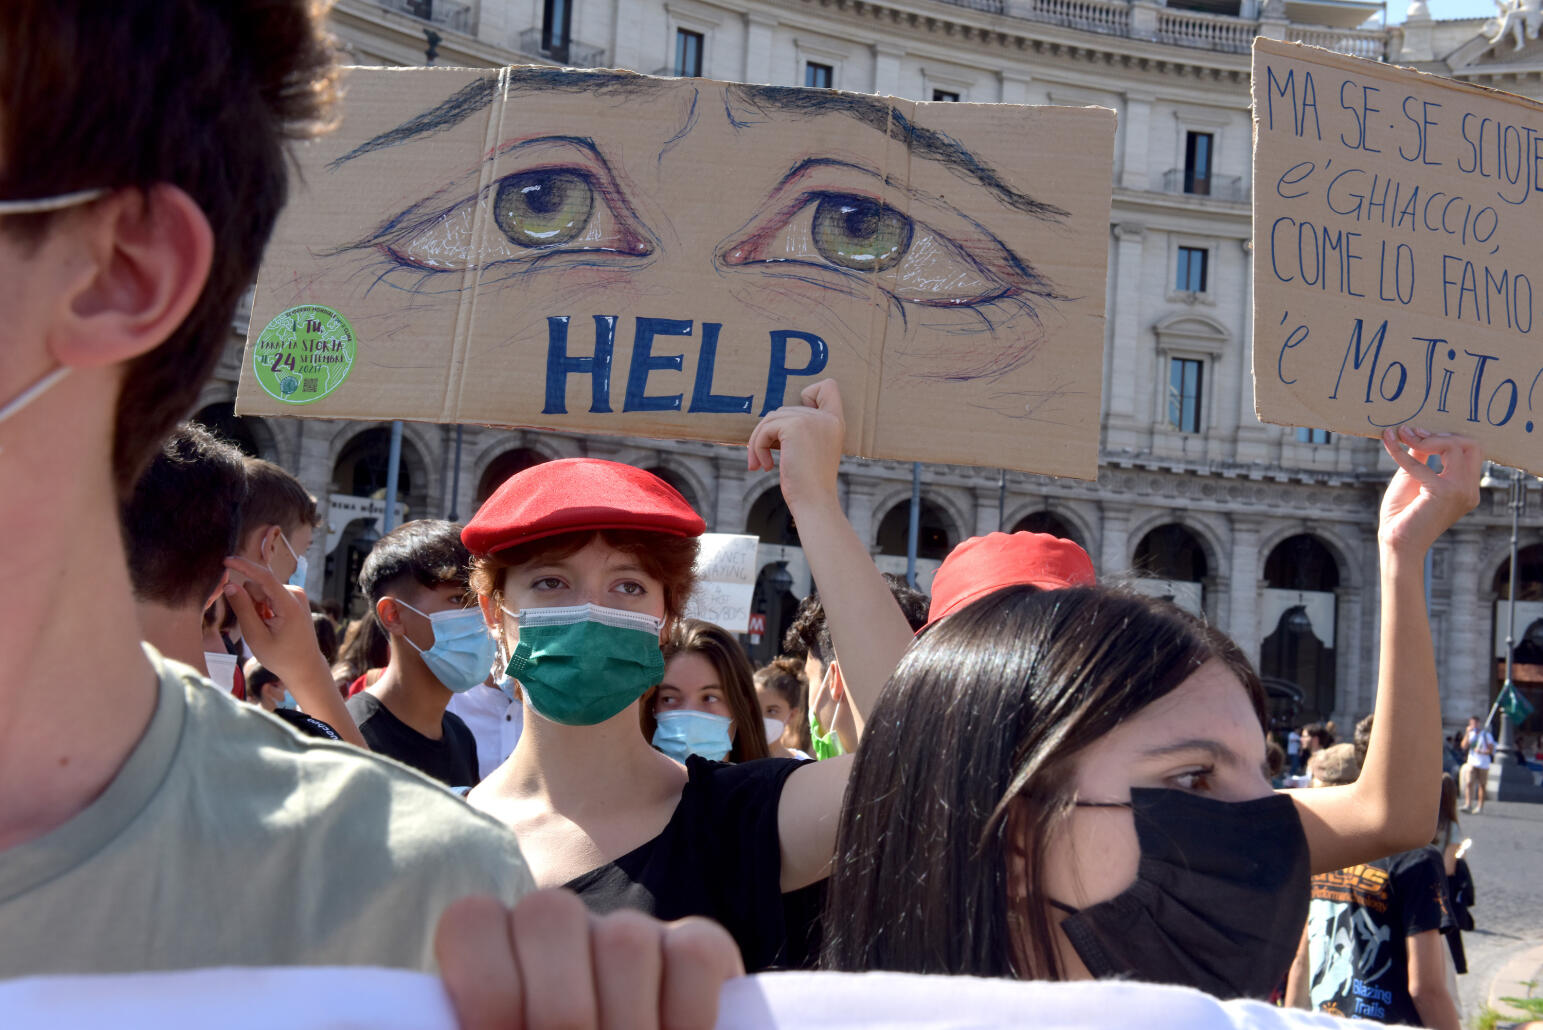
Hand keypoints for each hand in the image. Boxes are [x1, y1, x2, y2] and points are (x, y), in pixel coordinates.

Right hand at [222, 555, 327, 686]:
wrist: (305, 666)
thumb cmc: (281, 656)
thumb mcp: (256, 636)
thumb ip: (243, 609)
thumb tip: (230, 585)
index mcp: (290, 603)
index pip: (264, 577)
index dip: (244, 566)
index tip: (226, 560)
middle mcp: (295, 594)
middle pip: (258, 586)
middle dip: (249, 602)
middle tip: (257, 626)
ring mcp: (296, 595)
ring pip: (261, 592)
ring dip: (256, 607)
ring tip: (266, 627)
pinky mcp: (293, 598)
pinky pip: (268, 596)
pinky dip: (263, 609)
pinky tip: (271, 624)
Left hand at [436, 889, 743, 1029]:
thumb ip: (497, 1024)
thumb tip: (519, 1021)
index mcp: (498, 950)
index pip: (474, 919)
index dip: (485, 986)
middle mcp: (564, 926)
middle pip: (550, 914)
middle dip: (559, 1011)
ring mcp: (633, 931)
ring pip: (624, 940)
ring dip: (626, 1023)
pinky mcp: (699, 945)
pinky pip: (693, 955)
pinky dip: (686, 1016)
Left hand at [746, 379, 844, 511]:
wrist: (814, 502)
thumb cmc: (810, 484)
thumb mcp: (811, 450)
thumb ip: (801, 430)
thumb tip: (769, 420)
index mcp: (835, 422)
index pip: (828, 386)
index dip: (808, 394)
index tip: (797, 424)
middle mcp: (826, 417)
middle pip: (785, 408)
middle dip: (769, 433)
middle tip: (762, 458)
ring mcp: (811, 419)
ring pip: (771, 419)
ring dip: (758, 442)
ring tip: (759, 464)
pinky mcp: (794, 427)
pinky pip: (765, 429)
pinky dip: (757, 447)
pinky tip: (765, 466)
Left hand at [1377, 426, 1480, 556]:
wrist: (1397, 542)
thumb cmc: (1404, 512)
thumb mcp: (1415, 477)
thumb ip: (1422, 455)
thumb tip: (1419, 431)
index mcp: (1467, 487)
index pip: (1472, 450)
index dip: (1447, 436)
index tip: (1418, 432)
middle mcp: (1469, 489)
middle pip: (1470, 445)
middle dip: (1441, 434)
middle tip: (1412, 432)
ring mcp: (1461, 491)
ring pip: (1455, 447)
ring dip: (1426, 437)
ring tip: (1401, 434)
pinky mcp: (1444, 492)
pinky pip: (1421, 462)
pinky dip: (1400, 450)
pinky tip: (1388, 440)